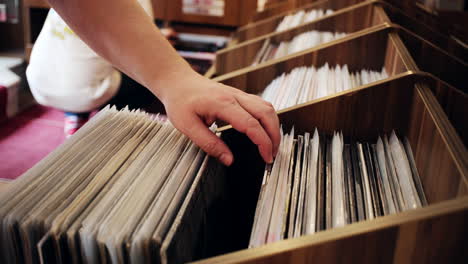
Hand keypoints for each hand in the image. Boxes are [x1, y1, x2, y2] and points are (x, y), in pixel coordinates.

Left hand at [158, 73, 279, 165]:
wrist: (177, 80)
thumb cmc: (179, 101)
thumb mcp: (188, 126)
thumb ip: (209, 144)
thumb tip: (228, 159)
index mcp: (222, 104)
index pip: (251, 124)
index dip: (263, 143)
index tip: (266, 158)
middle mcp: (234, 96)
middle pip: (266, 114)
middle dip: (274, 136)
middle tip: (272, 155)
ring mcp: (238, 94)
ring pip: (266, 107)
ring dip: (273, 127)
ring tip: (271, 146)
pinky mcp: (238, 95)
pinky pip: (260, 105)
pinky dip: (267, 119)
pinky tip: (264, 131)